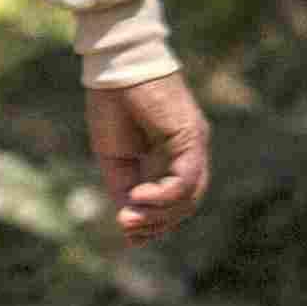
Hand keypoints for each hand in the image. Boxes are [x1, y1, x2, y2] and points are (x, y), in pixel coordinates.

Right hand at [86, 71, 211, 241]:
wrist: (116, 67)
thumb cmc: (112, 105)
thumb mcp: (113, 156)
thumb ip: (123, 186)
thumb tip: (128, 218)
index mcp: (171, 158)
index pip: (174, 202)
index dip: (155, 224)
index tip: (131, 238)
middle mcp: (189, 155)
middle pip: (185, 205)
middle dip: (156, 224)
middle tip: (126, 228)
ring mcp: (194, 146)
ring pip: (189, 197)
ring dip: (159, 214)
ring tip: (129, 217)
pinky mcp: (191, 138)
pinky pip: (186, 179)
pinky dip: (163, 194)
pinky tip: (138, 196)